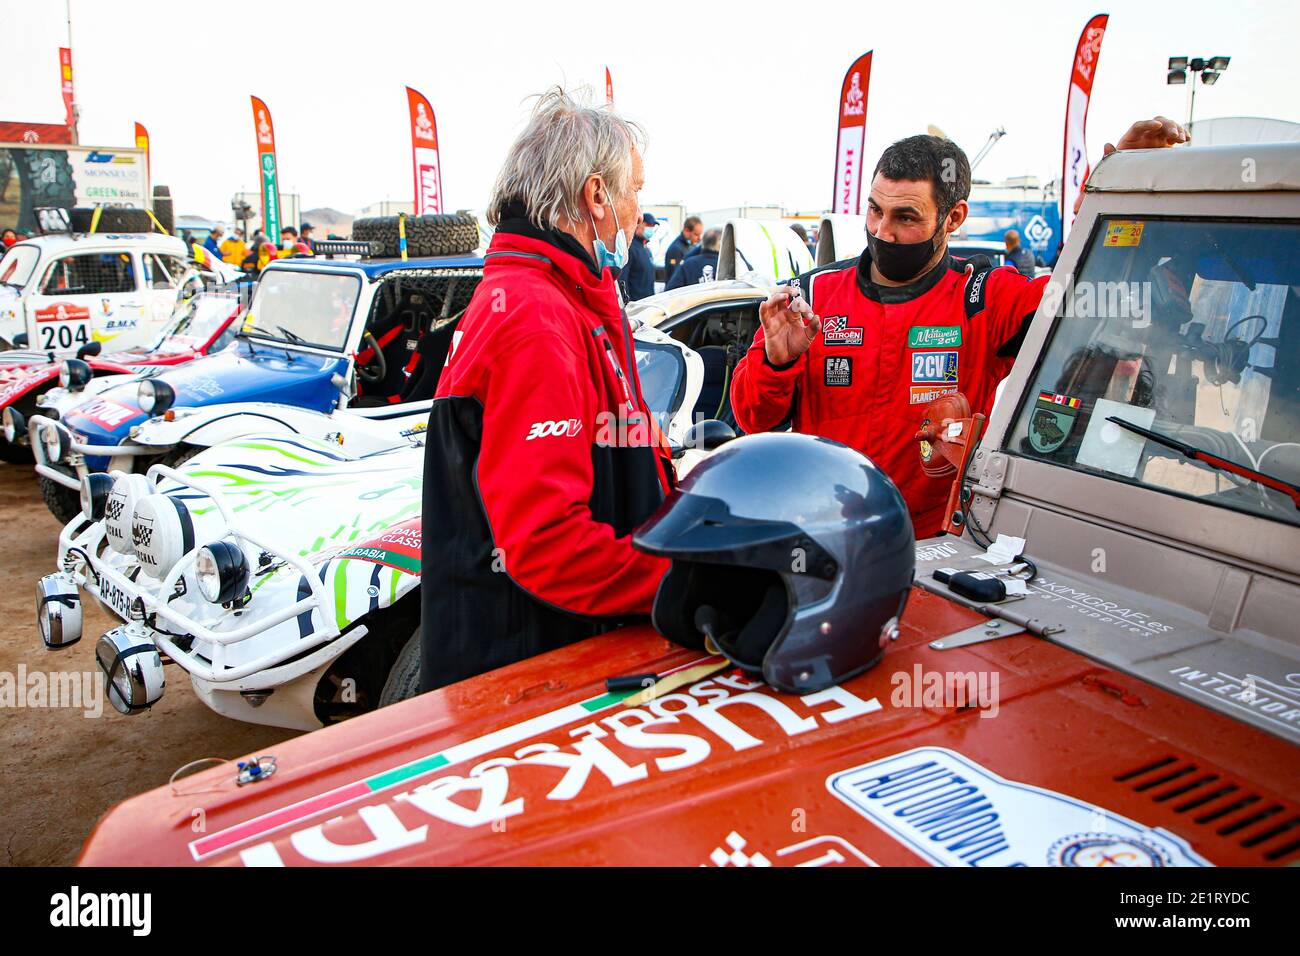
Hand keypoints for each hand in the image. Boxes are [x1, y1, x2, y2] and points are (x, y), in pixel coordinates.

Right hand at [759, 286, 819, 365]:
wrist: (786, 358)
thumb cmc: (796, 345)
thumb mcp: (808, 337)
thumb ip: (813, 327)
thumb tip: (817, 317)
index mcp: (794, 314)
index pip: (798, 302)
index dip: (804, 305)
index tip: (810, 315)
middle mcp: (784, 313)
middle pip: (783, 295)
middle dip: (788, 290)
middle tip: (795, 291)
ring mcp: (775, 319)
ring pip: (773, 302)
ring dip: (777, 296)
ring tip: (785, 295)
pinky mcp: (768, 326)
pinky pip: (763, 315)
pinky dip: (763, 309)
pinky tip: (764, 304)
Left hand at [1075, 116, 1190, 215]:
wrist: (1130, 175)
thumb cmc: (1120, 168)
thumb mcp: (1115, 163)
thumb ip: (1109, 155)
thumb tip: (1106, 145)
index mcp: (1131, 137)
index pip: (1139, 126)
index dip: (1148, 123)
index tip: (1158, 126)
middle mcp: (1145, 134)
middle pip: (1158, 122)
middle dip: (1168, 126)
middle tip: (1175, 135)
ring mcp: (1157, 137)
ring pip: (1169, 126)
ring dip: (1177, 129)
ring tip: (1183, 139)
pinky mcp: (1166, 143)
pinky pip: (1175, 134)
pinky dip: (1182, 134)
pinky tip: (1188, 139)